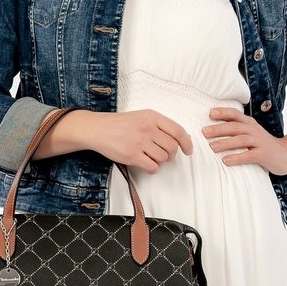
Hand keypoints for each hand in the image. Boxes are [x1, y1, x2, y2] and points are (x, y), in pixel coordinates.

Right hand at [34, 108, 192, 171]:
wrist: (98, 129)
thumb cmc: (121, 124)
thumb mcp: (142, 117)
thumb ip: (160, 125)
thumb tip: (181, 139)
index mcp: (152, 116)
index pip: (178, 131)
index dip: (186, 143)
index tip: (188, 150)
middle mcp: (148, 128)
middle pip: (172, 147)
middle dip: (171, 155)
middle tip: (163, 155)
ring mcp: (140, 142)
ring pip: (163, 158)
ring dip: (160, 161)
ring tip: (150, 157)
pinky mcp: (132, 156)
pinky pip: (152, 167)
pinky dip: (152, 168)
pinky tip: (146, 164)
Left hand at [201, 107, 286, 174]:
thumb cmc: (263, 145)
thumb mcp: (251, 135)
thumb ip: (237, 131)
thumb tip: (214, 131)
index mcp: (250, 124)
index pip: (235, 114)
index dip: (223, 112)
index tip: (210, 113)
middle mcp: (254, 130)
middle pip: (235, 127)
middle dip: (218, 128)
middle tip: (204, 132)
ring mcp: (259, 142)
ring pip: (240, 140)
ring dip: (225, 143)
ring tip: (212, 147)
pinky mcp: (263, 154)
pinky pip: (248, 155)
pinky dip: (237, 157)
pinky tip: (226, 161)